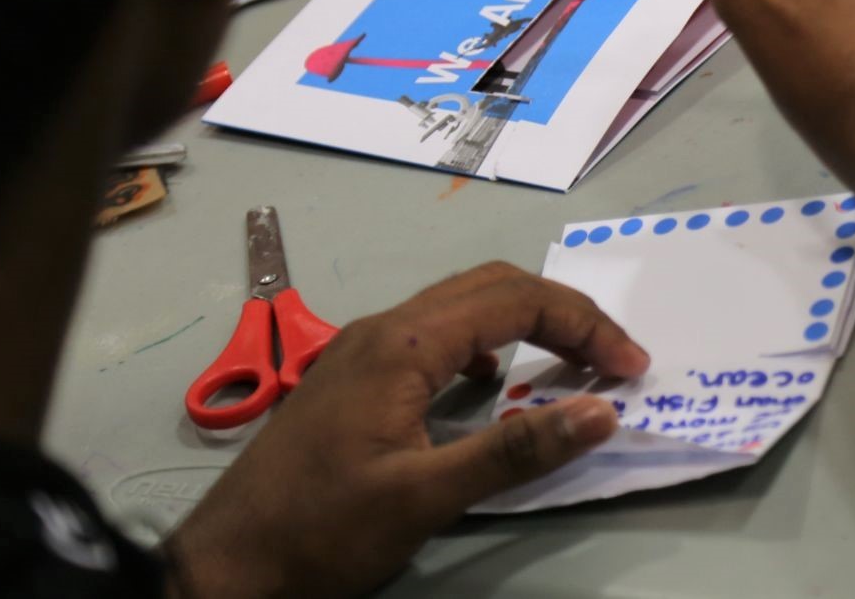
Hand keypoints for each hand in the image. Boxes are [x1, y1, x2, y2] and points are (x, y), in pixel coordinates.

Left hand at [166, 263, 645, 598]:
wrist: (222, 569)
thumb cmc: (320, 532)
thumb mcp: (424, 499)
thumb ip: (515, 451)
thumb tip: (602, 410)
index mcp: (402, 343)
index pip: (516, 300)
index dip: (584, 325)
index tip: (631, 368)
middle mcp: (383, 328)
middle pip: (493, 286)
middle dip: (564, 312)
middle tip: (614, 359)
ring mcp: (363, 351)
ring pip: (463, 306)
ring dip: (527, 322)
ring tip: (571, 364)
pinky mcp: (354, 378)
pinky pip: (436, 334)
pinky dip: (488, 343)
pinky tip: (495, 385)